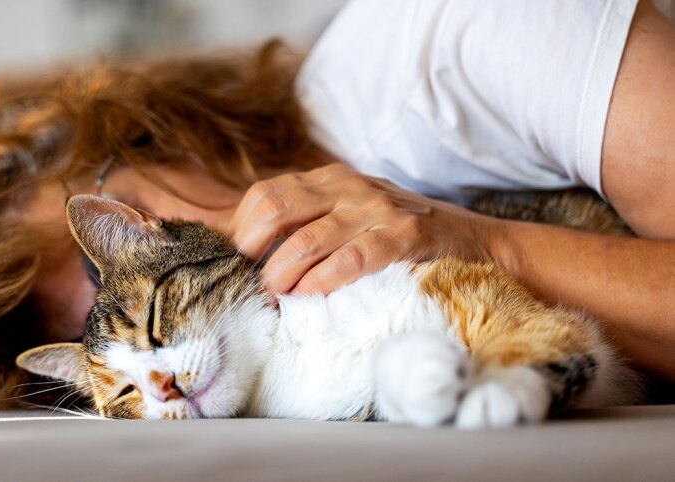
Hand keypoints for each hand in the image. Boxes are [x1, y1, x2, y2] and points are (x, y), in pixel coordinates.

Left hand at [229, 163, 500, 294]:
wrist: (478, 242)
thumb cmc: (402, 237)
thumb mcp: (352, 216)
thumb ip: (310, 224)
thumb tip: (251, 254)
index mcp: (329, 179)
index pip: (266, 194)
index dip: (241, 230)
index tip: (234, 264)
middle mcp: (349, 187)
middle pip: (276, 208)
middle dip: (251, 250)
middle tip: (243, 283)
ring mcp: (377, 209)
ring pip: (307, 239)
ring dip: (280, 275)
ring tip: (271, 299)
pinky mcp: (406, 236)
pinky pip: (352, 259)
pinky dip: (323, 281)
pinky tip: (308, 297)